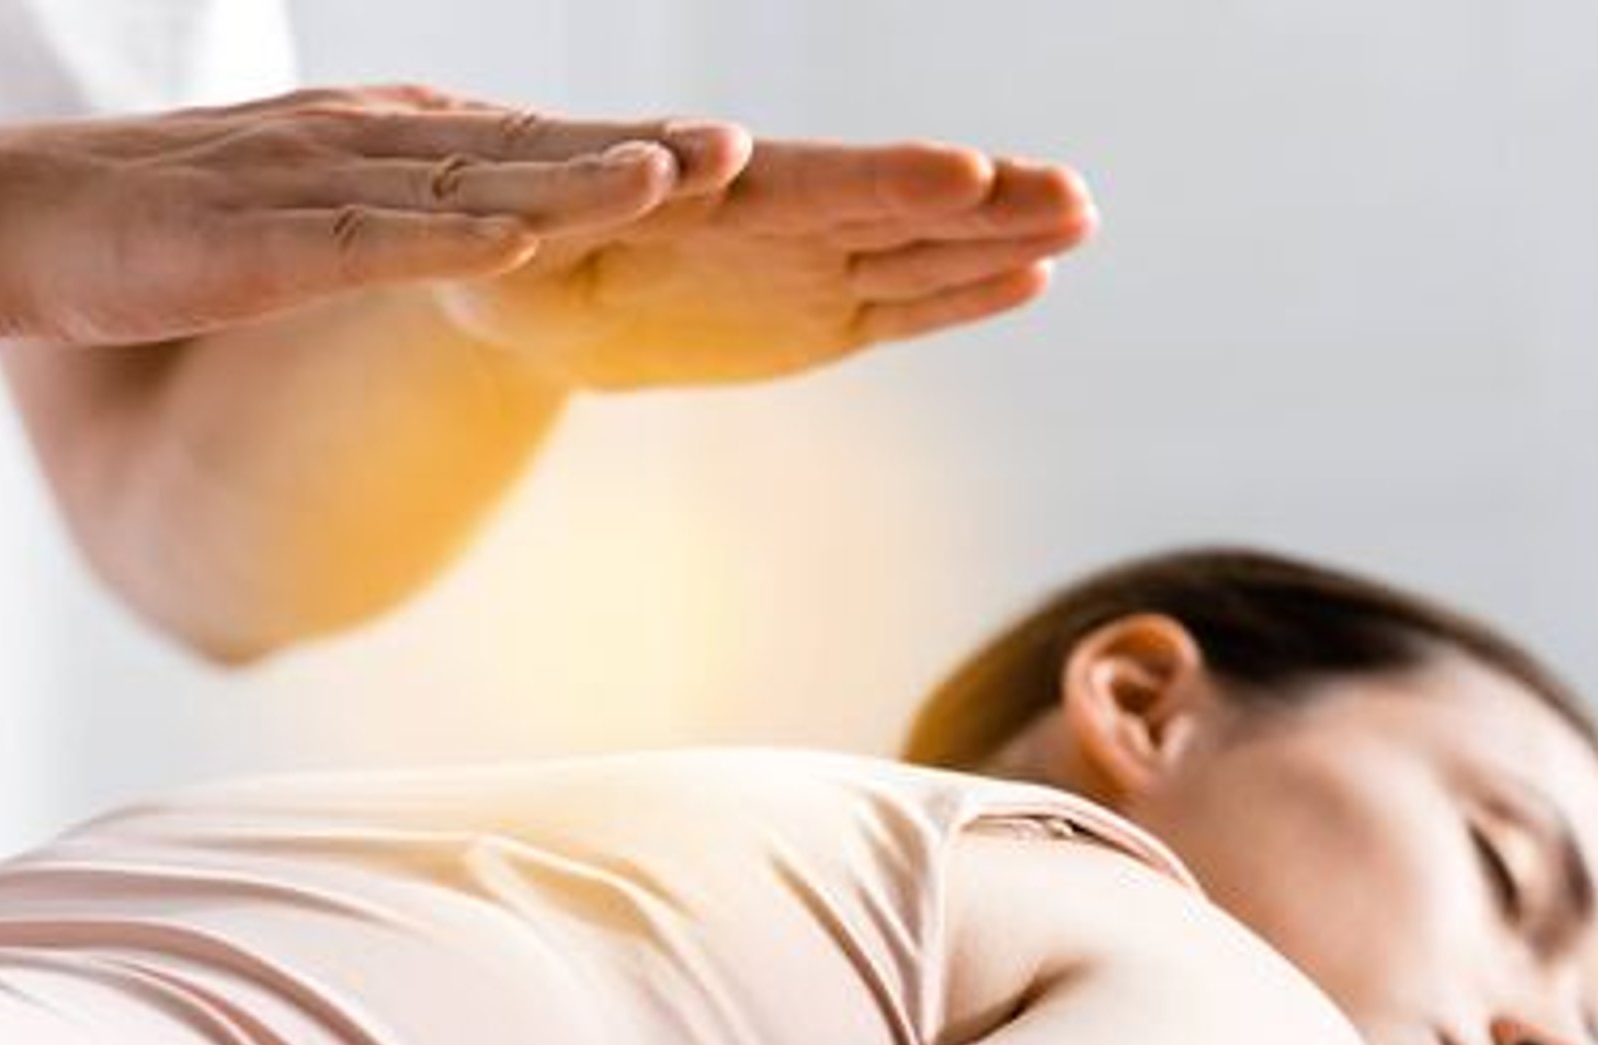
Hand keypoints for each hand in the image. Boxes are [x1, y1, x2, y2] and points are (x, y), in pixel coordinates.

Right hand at [0, 85, 750, 346]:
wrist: (28, 211)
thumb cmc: (182, 218)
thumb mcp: (323, 207)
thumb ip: (413, 212)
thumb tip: (509, 224)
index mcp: (387, 140)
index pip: (531, 143)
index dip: (631, 148)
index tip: (730, 155)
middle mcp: (368, 143)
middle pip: (527, 148)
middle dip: (640, 149)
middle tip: (744, 149)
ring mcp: (318, 186)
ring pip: (470, 181)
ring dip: (576, 177)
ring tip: (674, 171)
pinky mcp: (265, 241)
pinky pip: (371, 239)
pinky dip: (451, 237)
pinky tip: (522, 236)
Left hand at [435, 138, 1097, 388]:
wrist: (536, 299)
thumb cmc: (519, 256)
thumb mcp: (533, 235)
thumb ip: (599, 206)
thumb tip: (667, 165)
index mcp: (718, 198)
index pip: (818, 184)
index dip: (892, 181)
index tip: (965, 169)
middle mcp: (783, 227)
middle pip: (898, 213)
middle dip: (984, 205)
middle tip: (1070, 195)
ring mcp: (813, 274)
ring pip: (920, 255)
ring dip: (998, 241)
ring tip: (1078, 217)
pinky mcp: (821, 325)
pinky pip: (903, 313)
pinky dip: (961, 300)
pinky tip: (1027, 280)